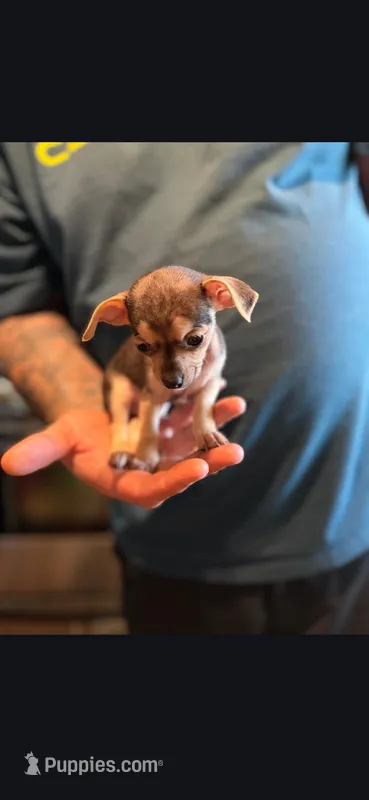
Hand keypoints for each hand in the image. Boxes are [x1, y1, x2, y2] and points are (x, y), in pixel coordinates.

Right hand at [0, 397, 245, 508]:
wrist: (91, 426)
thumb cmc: (74, 437)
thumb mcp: (58, 441)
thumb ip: (39, 453)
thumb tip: (7, 464)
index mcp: (126, 480)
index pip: (152, 487)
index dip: (174, 480)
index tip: (196, 469)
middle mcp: (153, 470)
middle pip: (183, 470)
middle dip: (209, 461)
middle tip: (232, 454)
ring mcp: (168, 451)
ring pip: (197, 445)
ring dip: (218, 432)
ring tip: (238, 412)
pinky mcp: (176, 431)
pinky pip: (198, 423)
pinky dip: (215, 411)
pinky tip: (234, 397)